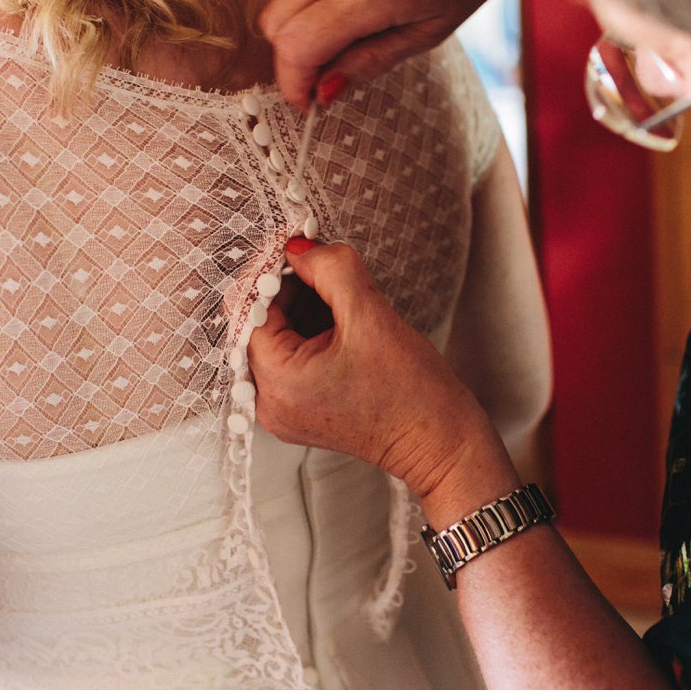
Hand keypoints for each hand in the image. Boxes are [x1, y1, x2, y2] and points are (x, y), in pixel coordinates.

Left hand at [247, 239, 493, 498]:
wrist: (440, 443)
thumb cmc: (412, 392)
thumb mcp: (371, 315)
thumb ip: (332, 269)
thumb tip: (298, 247)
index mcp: (277, 382)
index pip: (251, 310)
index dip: (272, 274)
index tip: (302, 251)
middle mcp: (268, 402)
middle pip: (259, 326)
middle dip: (290, 292)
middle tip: (328, 272)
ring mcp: (282, 411)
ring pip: (276, 340)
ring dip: (302, 311)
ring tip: (343, 303)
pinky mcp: (300, 411)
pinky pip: (290, 360)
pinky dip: (309, 335)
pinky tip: (342, 327)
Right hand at [258, 0, 519, 110]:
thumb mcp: (430, 33)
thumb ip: (369, 62)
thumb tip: (322, 90)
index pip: (298, 43)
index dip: (294, 80)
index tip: (306, 100)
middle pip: (276, 18)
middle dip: (294, 52)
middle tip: (324, 66)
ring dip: (310, 11)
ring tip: (359, 9)